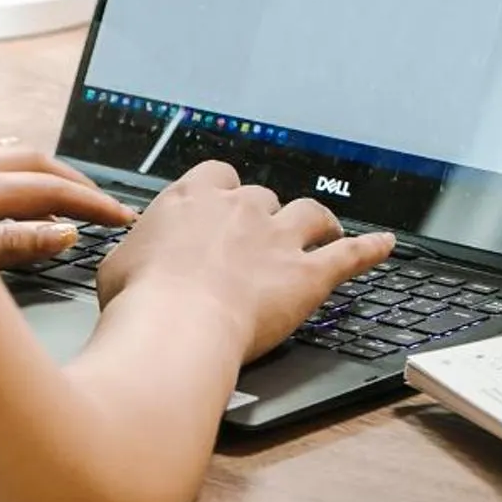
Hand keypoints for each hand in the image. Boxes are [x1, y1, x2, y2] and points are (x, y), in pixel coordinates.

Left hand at [0, 136, 135, 267]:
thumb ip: (9, 245)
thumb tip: (65, 233)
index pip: (50, 192)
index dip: (91, 204)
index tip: (120, 217)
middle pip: (34, 162)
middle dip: (74, 181)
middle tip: (101, 204)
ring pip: (2, 148)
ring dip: (39, 166)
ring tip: (61, 185)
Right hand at [97, 161, 394, 359]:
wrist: (177, 325)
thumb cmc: (140, 301)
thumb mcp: (116, 266)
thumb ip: (137, 252)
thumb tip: (135, 257)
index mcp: (192, 198)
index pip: (217, 175)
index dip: (223, 192)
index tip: (221, 206)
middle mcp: (240, 208)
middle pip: (262, 198)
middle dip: (264, 216)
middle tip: (260, 240)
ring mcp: (278, 238)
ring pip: (309, 213)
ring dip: (317, 222)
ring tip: (324, 230)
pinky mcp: (308, 273)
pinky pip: (349, 254)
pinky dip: (370, 248)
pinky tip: (385, 245)